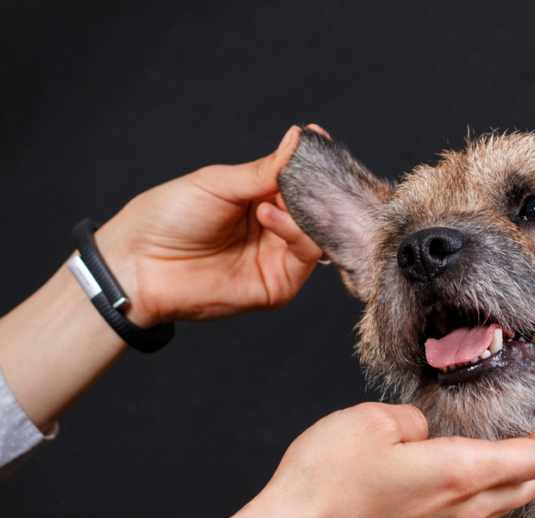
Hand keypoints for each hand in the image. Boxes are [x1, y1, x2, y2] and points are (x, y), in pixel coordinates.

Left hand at [94, 126, 322, 326]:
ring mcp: (278, 258)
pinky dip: (296, 233)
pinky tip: (268, 216)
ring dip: (305, 211)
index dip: (312, 163)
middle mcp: (275, 229)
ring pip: (318, 232)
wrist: (138, 264)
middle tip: (311, 171)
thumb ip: (265, 169)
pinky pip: (305, 257)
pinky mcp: (278, 286)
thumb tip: (299, 136)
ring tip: (272, 201)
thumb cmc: (167, 218)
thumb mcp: (219, 183)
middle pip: (316, 208)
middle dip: (316, 188)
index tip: (318, 137)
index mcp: (260, 200)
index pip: (301, 182)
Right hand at [250, 401, 534, 517]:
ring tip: (511, 435)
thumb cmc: (326, 482)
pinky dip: (490, 484)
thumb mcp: (373, 421)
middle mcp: (462, 507)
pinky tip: (469, 461)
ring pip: (506, 501)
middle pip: (532, 485)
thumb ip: (414, 417)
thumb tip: (425, 428)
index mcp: (461, 473)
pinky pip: (477, 510)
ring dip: (520, 470)